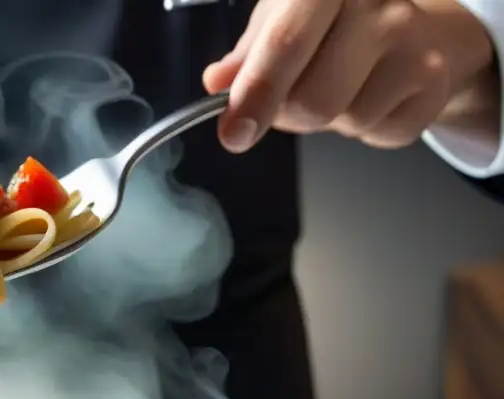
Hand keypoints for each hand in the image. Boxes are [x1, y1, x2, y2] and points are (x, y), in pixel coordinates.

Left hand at [203, 0, 496, 151]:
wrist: (409, 28)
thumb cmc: (329, 25)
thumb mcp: (276, 22)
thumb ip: (245, 56)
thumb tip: (218, 82)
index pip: (285, 43)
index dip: (256, 93)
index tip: (234, 132)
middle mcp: (378, 3)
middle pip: (311, 101)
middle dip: (289, 115)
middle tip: (291, 98)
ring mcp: (413, 41)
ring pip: (344, 120)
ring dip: (329, 120)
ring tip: (340, 86)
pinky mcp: (433, 81)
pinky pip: (378, 133)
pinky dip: (366, 127)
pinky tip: (371, 94)